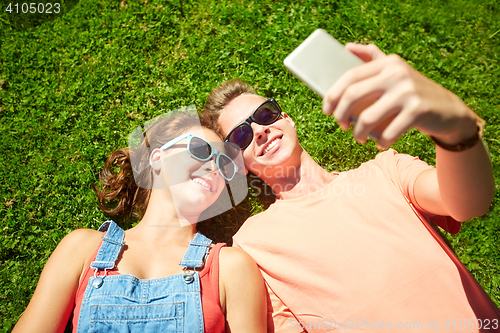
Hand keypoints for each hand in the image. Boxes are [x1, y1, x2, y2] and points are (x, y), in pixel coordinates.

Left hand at [322, 43, 477, 148]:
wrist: (449, 111)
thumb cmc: (412, 93)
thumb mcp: (395, 71)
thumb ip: (373, 58)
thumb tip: (347, 47)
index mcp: (388, 63)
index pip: (350, 76)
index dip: (332, 95)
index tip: (326, 110)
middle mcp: (397, 73)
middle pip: (352, 95)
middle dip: (340, 115)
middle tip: (342, 125)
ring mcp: (408, 92)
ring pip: (367, 118)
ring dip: (358, 133)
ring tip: (360, 138)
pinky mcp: (418, 110)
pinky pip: (387, 133)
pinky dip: (380, 142)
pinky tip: (380, 143)